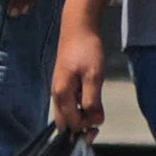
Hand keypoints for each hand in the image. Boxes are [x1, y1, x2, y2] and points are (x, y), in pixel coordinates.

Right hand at [50, 0, 111, 136]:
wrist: (78, 27)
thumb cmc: (87, 49)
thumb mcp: (94, 76)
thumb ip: (93, 101)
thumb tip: (95, 121)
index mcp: (62, 94)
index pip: (71, 124)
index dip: (85, 127)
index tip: (99, 122)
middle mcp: (56, 94)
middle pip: (64, 123)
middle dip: (80, 127)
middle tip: (97, 121)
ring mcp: (58, 89)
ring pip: (66, 113)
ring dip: (80, 117)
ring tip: (96, 110)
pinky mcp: (63, 84)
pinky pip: (68, 104)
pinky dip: (79, 107)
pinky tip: (90, 99)